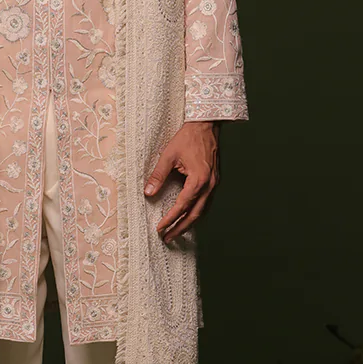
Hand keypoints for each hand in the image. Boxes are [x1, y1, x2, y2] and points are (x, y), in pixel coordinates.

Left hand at [143, 120, 218, 242]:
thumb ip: (158, 175)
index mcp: (198, 179)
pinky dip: (196, 212)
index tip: (160, 228)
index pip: (182, 205)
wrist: (206, 125)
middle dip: (181, 228)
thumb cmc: (188, 138)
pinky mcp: (214, 180)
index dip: (170, 219)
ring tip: (176, 232)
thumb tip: (148, 193)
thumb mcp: (168, 155)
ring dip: (189, 223)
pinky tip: (188, 216)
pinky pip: (206, 202)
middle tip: (168, 238)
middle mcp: (209, 185)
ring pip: (202, 210)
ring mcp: (214, 184)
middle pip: (195, 214)